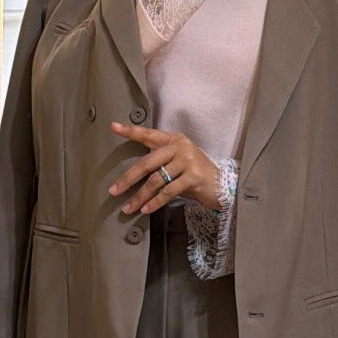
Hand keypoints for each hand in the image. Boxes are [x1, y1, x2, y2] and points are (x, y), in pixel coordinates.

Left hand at [109, 122, 223, 212]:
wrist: (222, 185)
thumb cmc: (196, 174)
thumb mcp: (179, 161)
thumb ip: (161, 161)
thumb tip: (134, 175)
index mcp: (174, 140)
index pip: (149, 134)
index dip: (131, 131)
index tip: (114, 127)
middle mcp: (180, 147)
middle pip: (147, 163)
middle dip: (128, 179)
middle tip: (114, 191)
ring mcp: (187, 161)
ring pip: (155, 180)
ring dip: (140, 197)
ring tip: (129, 208)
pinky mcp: (193, 177)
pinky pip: (167, 192)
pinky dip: (155, 202)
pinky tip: (146, 209)